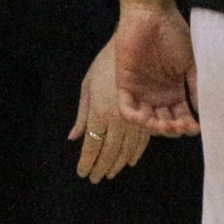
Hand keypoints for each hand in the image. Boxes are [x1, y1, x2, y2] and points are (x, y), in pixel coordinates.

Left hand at [68, 41, 151, 181]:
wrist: (135, 44)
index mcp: (99, 113)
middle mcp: (117, 120)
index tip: (83, 174)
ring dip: (118, 163)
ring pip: (127, 149)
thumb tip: (73, 137)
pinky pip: (143, 139)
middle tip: (96, 179)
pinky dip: (136, 152)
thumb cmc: (106, 61)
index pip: (92, 147)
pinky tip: (131, 160)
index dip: (88, 163)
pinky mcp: (149, 113)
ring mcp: (135, 118)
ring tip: (112, 173)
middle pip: (109, 152)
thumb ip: (82, 114)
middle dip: (102, 168)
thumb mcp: (88, 85)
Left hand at [112, 2, 198, 136]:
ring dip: (156, 127)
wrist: (151, 14)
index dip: (188, 126)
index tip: (197, 127)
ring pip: (146, 120)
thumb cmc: (173, 34)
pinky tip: (147, 120)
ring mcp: (141, 91)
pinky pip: (127, 109)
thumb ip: (196, 86)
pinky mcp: (124, 84)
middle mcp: (158, 95)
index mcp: (174, 91)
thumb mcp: (190, 63)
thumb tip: (205, 111)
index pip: (181, 117)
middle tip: (182, 125)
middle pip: (164, 123)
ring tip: (167, 124)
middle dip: (173, 129)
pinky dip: (136, 119)